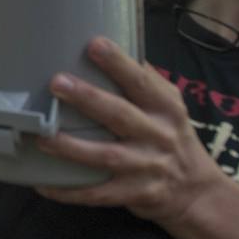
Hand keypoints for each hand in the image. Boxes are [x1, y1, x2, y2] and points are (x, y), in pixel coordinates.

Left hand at [34, 36, 226, 228]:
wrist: (197, 192)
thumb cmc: (171, 137)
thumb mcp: (168, 106)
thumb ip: (143, 81)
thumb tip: (108, 43)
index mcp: (165, 108)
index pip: (141, 82)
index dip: (118, 63)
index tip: (93, 44)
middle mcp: (157, 135)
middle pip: (120, 115)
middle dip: (88, 99)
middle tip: (57, 82)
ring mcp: (146, 167)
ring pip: (106, 156)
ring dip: (72, 147)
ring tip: (42, 138)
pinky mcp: (135, 194)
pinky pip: (97, 194)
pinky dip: (69, 192)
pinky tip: (42, 185)